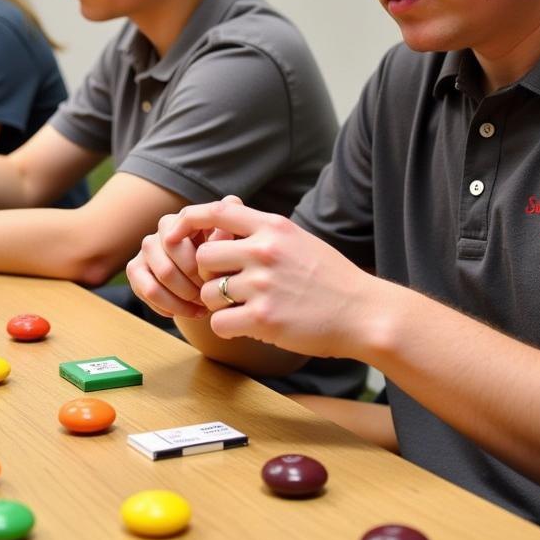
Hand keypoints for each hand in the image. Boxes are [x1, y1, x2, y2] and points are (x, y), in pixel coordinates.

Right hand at [127, 196, 242, 320]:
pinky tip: (187, 311)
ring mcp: (147, 247)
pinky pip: (147, 291)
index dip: (199, 263)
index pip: (185, 237)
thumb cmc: (227, 261)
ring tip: (202, 307)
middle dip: (194, 284)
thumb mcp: (234, 249)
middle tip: (210, 296)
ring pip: (160, 275)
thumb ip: (230, 235)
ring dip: (183, 297)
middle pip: (173, 257)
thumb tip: (224, 228)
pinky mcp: (135, 268)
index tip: (214, 279)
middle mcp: (164, 227)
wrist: (215, 281)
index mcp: (187, 217)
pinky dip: (170, 305)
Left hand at [148, 198, 382, 358]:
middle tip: (226, 288)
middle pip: (203, 257)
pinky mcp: (264, 317)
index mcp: (273, 227)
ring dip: (218, 305)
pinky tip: (246, 326)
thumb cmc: (331, 278)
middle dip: (207, 276)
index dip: (188, 221)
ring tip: (243, 309)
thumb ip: (264, 231)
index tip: (174, 233)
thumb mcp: (299, 240)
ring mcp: (263, 284)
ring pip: (209, 293)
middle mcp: (265, 251)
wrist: (364, 313)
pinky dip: (226, 328)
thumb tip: (226, 217)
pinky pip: (219, 323)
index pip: (216, 212)